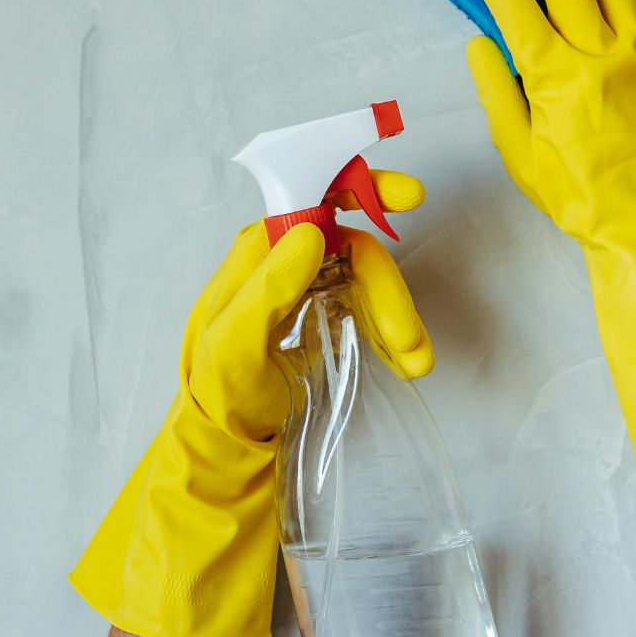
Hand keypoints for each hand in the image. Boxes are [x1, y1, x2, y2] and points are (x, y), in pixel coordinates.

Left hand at [70, 170, 429, 636]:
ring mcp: (308, 291)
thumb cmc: (221, 398)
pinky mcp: (326, 320)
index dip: (358, 186)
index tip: (410, 196)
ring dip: (397, 316)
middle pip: (352, 246)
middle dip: (387, 286)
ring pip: (368, 280)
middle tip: (410, 337)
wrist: (226, 450)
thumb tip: (310, 231)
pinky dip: (393, 332)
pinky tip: (404, 363)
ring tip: (414, 362)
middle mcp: (284, 264)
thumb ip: (267, 288)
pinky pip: (370, 309)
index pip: (310, 198)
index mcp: (255, 255)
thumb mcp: (233, 347)